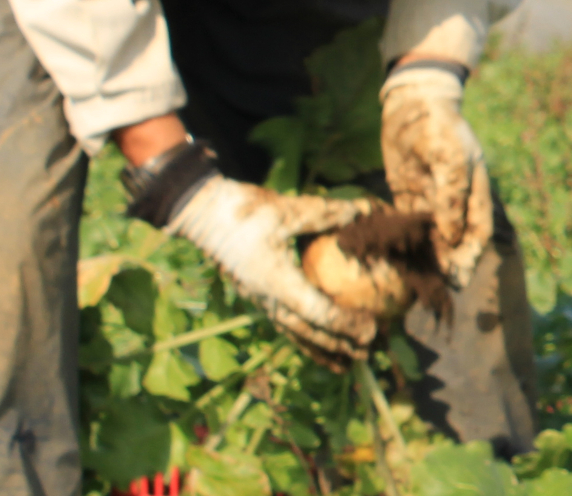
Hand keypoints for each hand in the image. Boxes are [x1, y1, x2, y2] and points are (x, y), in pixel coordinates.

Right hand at [123, 143, 378, 363]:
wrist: (200, 213)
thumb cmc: (243, 210)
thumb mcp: (287, 209)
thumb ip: (325, 214)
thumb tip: (362, 210)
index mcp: (276, 282)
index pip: (316, 312)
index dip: (345, 324)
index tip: (371, 331)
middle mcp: (266, 298)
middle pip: (306, 332)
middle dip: (338, 346)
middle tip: (368, 352)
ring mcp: (258, 298)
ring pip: (293, 332)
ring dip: (320, 348)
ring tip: (346, 362)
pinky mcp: (255, 294)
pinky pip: (283, 322)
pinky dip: (303, 335)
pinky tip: (318, 338)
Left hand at [380, 63, 492, 289]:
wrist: (412, 103)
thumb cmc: (438, 126)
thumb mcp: (449, 157)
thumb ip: (451, 197)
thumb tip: (450, 236)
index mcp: (474, 191)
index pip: (478, 232)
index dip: (471, 256)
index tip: (459, 276)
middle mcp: (456, 201)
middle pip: (457, 241)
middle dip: (450, 266)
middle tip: (438, 289)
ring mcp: (432, 200)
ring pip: (432, 238)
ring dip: (427, 260)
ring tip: (417, 283)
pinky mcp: (409, 197)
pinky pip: (410, 226)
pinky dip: (406, 244)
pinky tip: (396, 261)